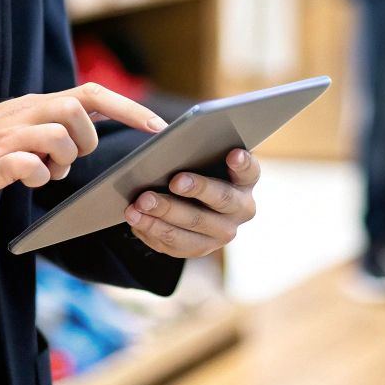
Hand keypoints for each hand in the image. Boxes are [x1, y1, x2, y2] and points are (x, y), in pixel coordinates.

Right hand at [0, 84, 165, 202]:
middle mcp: (28, 112)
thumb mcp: (27, 125)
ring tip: (47, 171)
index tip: (158, 126)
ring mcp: (10, 136)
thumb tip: (93, 132)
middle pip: (77, 112)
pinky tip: (29, 180)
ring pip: (57, 136)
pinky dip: (38, 176)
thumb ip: (58, 125)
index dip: (128, 108)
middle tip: (69, 159)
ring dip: (63, 160)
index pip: (93, 93)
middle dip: (85, 141)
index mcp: (40, 103)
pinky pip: (28, 166)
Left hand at [123, 148, 260, 258]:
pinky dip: (152, 230)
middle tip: (174, 181)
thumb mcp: (204, 158)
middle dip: (196, 189)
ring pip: (193, 226)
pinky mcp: (200, 249)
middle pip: (221, 199)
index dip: (242, 163)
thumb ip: (198, 149)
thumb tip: (166, 134)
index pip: (249, 171)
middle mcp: (241, 210)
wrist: (194, 202)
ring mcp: (221, 233)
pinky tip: (136, 219)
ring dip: (164, 214)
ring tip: (140, 203)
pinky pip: (174, 244)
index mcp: (245, 181)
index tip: (233, 153)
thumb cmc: (198, 169)